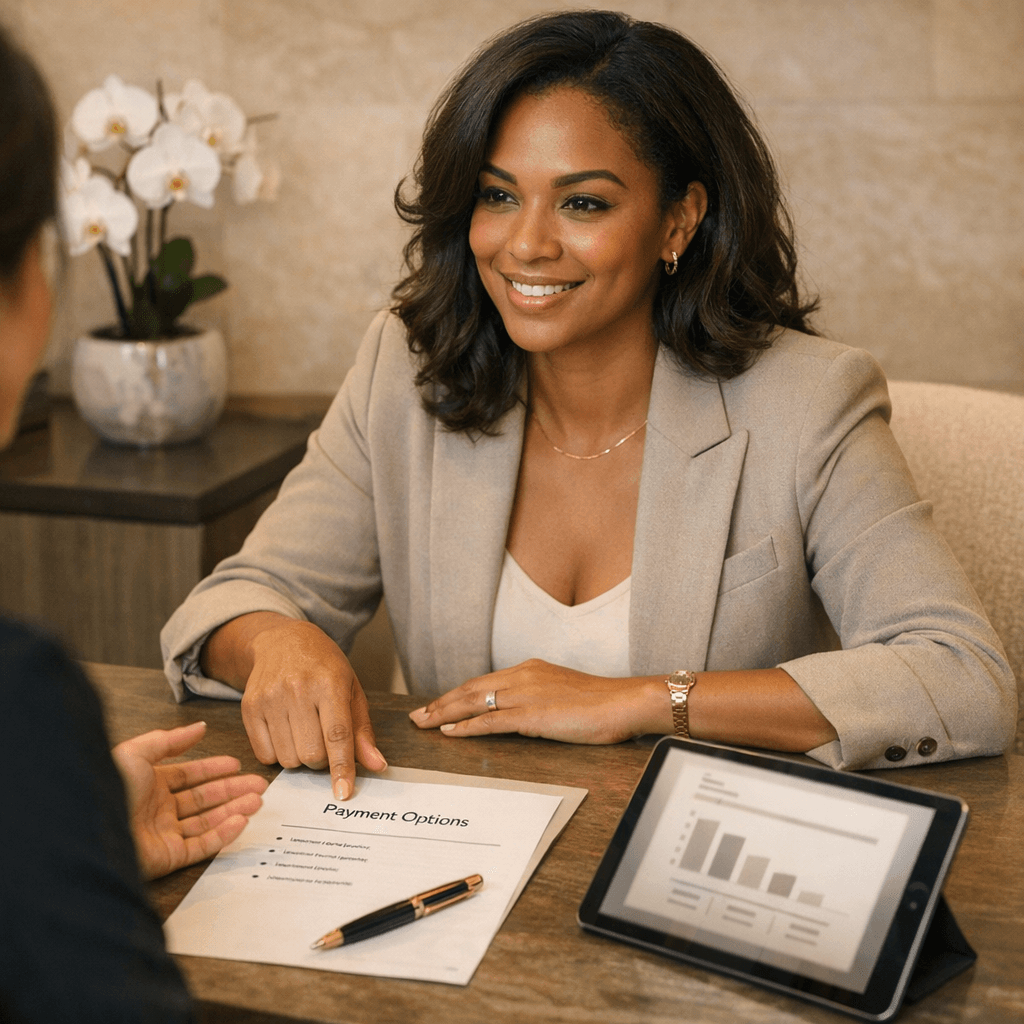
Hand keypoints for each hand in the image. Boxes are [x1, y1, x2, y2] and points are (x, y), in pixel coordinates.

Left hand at [111, 721, 268, 879]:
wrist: (87, 829)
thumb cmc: (107, 788)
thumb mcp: (137, 753)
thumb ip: (170, 740)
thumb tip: (199, 728)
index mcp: (149, 784)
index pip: (189, 776)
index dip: (213, 769)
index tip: (236, 764)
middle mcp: (157, 810)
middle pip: (204, 800)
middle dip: (232, 791)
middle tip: (258, 784)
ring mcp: (163, 834)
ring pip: (207, 822)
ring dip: (234, 810)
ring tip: (256, 800)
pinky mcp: (167, 858)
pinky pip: (201, 846)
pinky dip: (223, 834)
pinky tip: (240, 820)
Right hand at [238, 618, 385, 799]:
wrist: (282, 640)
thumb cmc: (323, 667)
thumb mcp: (352, 690)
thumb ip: (363, 731)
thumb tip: (377, 765)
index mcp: (329, 683)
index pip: (337, 735)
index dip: (341, 768)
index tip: (343, 793)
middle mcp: (297, 689)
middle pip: (311, 754)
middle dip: (322, 759)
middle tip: (323, 740)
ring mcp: (269, 698)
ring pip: (288, 759)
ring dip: (300, 757)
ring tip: (304, 732)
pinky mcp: (248, 707)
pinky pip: (264, 755)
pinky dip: (278, 754)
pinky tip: (285, 732)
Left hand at [408, 659, 669, 743]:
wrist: (625, 702)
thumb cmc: (602, 703)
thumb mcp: (563, 694)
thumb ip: (540, 699)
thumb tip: (524, 714)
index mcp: (530, 670)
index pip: (483, 682)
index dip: (456, 694)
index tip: (437, 704)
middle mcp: (523, 677)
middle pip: (471, 689)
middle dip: (441, 703)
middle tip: (417, 716)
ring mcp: (526, 695)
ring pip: (474, 702)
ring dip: (444, 714)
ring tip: (423, 724)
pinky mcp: (532, 715)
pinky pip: (490, 721)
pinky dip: (467, 727)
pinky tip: (450, 733)